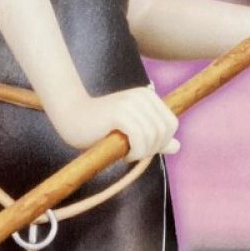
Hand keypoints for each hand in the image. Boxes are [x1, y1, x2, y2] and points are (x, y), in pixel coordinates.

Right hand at [46, 85, 179, 157]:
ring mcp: (131, 103)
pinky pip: (140, 138)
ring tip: (126, 154)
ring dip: (142, 152)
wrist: (71, 117)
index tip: (144, 149)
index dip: (162, 142)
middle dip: (152, 149)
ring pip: (153, 136)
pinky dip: (135, 152)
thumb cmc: (101, 127)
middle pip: (164, 131)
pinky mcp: (120, 113)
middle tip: (133, 154)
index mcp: (149, 96)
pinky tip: (123, 154)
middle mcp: (143, 95)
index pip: (171, 124)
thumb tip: (178, 147)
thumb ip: (154, 138)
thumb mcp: (132, 132)